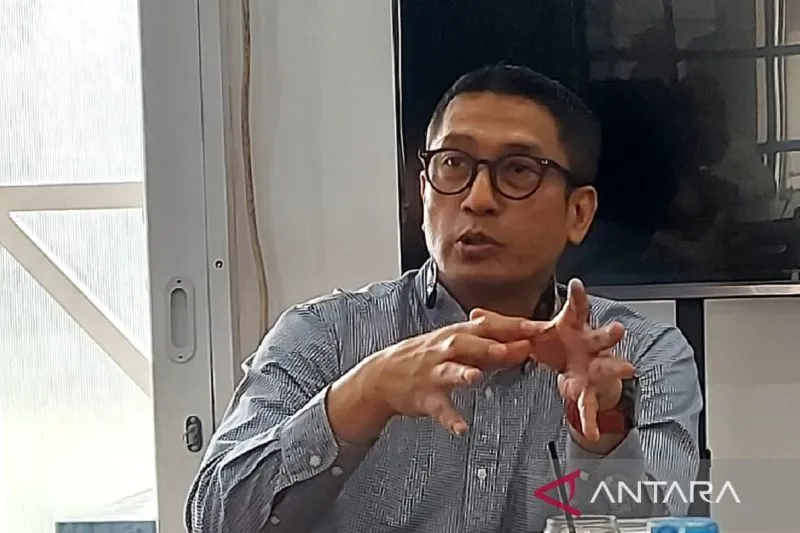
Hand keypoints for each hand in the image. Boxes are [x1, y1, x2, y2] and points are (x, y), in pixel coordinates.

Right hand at [328, 313, 543, 442]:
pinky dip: (449, 418)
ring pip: (448, 371)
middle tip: (516, 347)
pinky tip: (461, 427)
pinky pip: (437, 408)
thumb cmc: (426, 358)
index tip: (538, 328)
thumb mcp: (457, 347)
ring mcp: (432, 373)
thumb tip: (525, 345)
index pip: (487, 326)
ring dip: (463, 373)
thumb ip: (492, 348)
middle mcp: (443, 350)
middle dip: (491, 345)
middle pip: (467, 343)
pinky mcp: (423, 397)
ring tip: (476, 377)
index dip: (513, 327)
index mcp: (456, 335)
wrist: (384, 375)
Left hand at [472, 279, 633, 440]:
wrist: (574, 367)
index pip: (576, 308)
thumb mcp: (530, 332)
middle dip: (610, 333)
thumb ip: (502, 325)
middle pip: (600, 336)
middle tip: (619, 329)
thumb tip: (474, 313)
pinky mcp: (588, 390)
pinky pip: (589, 405)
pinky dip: (589, 418)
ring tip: (627, 369)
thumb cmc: (555, 342)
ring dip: (615, 368)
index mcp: (572, 327)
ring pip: (606, 367)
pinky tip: (590, 432)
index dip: (577, 296)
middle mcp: (588, 344)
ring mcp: (592, 367)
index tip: (577, 285)